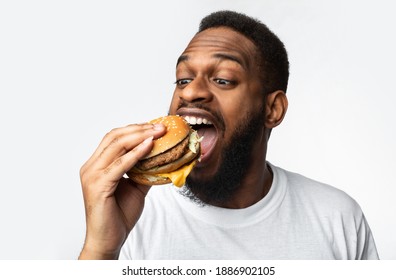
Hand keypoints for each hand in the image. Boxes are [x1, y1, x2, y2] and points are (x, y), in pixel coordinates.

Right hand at [78, 123, 165, 258]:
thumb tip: (162, 158)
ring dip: (139, 136)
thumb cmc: (119, 215)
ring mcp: (92, 175)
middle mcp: (91, 167)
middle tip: (160, 126)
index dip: (135, 128)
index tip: (155, 125)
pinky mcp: (98, 185)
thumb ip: (144, 171)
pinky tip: (149, 146)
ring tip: (158, 132)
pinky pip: (120, 165)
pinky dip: (136, 153)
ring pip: (116, 146)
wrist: (108, 240)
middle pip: (114, 137)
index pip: (114, 138)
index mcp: (97, 165)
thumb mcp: (136, 187)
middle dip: (139, 128)